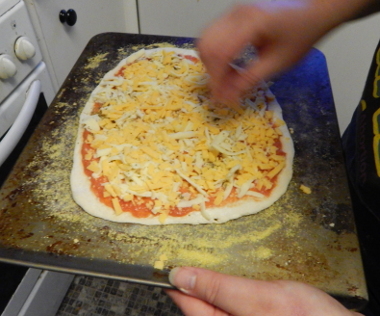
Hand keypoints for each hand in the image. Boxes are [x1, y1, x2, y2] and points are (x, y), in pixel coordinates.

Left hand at [166, 267, 362, 315]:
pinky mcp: (254, 315)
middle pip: (201, 304)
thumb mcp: (256, 298)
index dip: (177, 282)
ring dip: (212, 282)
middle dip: (195, 281)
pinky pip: (232, 301)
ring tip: (209, 265)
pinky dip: (228, 286)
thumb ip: (217, 288)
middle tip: (187, 259)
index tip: (166, 265)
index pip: (188, 303)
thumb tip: (180, 277)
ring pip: (217, 301)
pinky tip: (233, 276)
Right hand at [196, 0, 340, 102]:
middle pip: (207, 46)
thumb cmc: (301, 34)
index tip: (221, 99)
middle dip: (211, 72)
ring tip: (225, 78)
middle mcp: (235, 14)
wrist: (314, 10)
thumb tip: (228, 97)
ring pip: (206, 40)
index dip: (217, 80)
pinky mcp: (232, 15)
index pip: (221, 54)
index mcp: (251, 23)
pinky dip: (215, 53)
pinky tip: (227, 65)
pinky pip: (213, 35)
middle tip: (223, 89)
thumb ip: (250, 79)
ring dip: (211, 63)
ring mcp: (232, 12)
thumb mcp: (279, 62)